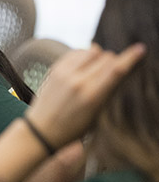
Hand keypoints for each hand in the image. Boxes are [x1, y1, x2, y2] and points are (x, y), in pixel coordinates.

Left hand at [26, 43, 145, 149]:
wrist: (41, 131)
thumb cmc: (71, 128)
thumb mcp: (96, 117)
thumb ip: (107, 93)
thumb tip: (118, 71)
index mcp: (92, 96)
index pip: (116, 69)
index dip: (131, 57)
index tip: (140, 49)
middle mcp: (78, 81)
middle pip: (107, 57)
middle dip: (114, 61)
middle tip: (112, 71)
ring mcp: (65, 74)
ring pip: (92, 50)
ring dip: (99, 56)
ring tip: (97, 68)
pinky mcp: (55, 70)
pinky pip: (76, 52)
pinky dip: (84, 55)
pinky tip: (84, 66)